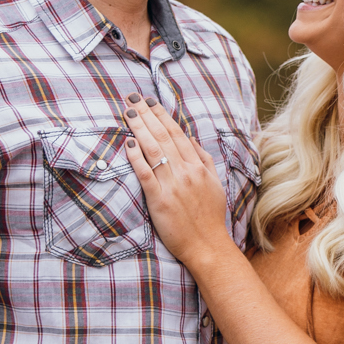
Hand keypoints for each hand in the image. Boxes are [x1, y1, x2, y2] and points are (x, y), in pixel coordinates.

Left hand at [121, 95, 234, 267]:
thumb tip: (190, 138)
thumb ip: (203, 159)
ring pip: (153, 151)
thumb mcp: (215, 184)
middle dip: (146, 115)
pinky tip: (129, 144)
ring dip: (140, 129)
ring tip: (129, 113)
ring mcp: (172, 185)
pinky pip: (146, 174)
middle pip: (163, 137)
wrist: (207, 245)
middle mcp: (185, 172)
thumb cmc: (210, 217)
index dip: (161, 115)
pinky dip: (136, 158)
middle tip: (132, 98)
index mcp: (198, 166)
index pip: (176, 134)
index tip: (150, 101)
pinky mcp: (159, 200)